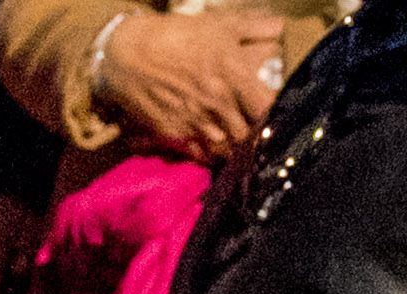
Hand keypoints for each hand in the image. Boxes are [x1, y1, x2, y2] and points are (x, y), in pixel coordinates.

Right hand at [99, 9, 284, 161]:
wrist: (127, 55)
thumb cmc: (176, 36)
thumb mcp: (220, 24)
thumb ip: (255, 27)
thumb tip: (279, 27)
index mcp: (235, 75)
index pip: (269, 107)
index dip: (276, 112)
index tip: (275, 110)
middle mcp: (218, 103)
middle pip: (249, 134)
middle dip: (255, 134)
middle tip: (256, 130)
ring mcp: (195, 122)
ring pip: (227, 150)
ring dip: (234, 147)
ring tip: (235, 141)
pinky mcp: (174, 135)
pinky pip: (200, 155)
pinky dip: (209, 154)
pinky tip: (212, 145)